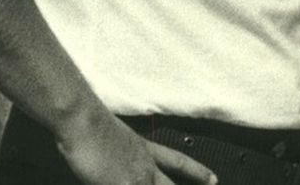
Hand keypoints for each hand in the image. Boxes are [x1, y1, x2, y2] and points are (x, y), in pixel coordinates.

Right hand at [55, 107, 216, 184]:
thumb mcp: (118, 139)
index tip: (214, 179)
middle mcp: (146, 166)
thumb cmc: (94, 126)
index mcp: (146, 150)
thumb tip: (125, 166)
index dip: (198, 172)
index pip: (178, 162)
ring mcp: (136, 178)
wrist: (85, 120)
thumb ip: (127, 155)